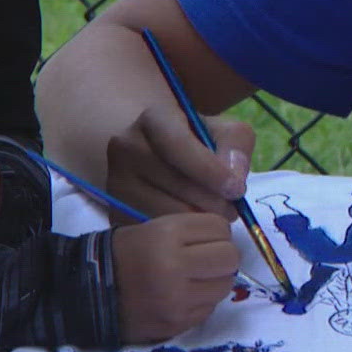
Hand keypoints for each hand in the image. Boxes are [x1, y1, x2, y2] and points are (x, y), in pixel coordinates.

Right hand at [105, 108, 254, 221]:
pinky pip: (154, 230)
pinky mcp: (115, 211)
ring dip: (198, 220)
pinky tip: (194, 226)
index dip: (210, 170)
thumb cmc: (200, 144)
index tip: (236, 190)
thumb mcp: (225, 133)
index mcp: (153, 119)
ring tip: (215, 216)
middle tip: (232, 210)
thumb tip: (233, 177)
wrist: (161, 158)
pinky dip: (180, 233)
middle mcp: (125, 146)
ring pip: (165, 211)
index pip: (177, 144)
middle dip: (212, 201)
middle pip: (173, 183)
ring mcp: (115, 181)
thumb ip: (236, 146)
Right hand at [111, 213, 239, 342]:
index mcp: (167, 235)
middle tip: (206, 260)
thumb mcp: (154, 228)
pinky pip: (209, 308)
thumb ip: (192, 231)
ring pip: (225, 285)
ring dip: (215, 280)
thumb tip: (228, 240)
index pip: (220, 228)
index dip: (215, 233)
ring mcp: (178, 300)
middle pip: (230, 258)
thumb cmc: (122, 254)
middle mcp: (175, 267)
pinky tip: (183, 296)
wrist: (87, 293)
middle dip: (222, 256)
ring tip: (194, 279)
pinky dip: (202, 301)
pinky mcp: (178, 324)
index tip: (203, 239)